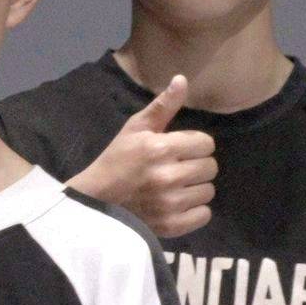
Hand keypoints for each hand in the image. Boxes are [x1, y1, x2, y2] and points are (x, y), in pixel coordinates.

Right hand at [70, 73, 215, 238]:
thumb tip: (182, 79)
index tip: (177, 150)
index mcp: (159, 148)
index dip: (193, 145)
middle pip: (210, 167)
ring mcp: (170, 203)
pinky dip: (194, 211)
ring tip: (174, 188)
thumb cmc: (116, 161)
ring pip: (208, 191)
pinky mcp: (173, 225)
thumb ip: (162, 106)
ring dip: (195, 188)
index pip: (206, 143)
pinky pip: (205, 215)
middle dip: (195, 165)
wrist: (95, 201)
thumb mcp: (134, 129)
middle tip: (175, 169)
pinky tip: (176, 205)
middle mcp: (167, 176)